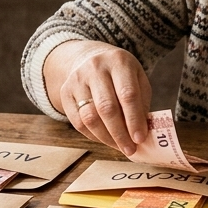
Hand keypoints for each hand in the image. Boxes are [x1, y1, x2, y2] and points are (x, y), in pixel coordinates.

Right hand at [46, 41, 151, 155]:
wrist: (89, 58)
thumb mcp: (137, 79)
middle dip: (120, 133)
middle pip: (106, 108)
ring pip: (89, 117)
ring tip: (119, 146)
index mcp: (119, 62)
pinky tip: (105, 139)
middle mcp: (95, 68)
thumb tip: (142, 133)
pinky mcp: (65, 92)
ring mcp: (77, 79)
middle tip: (130, 149)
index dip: (134, 120)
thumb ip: (141, 103)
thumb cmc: (120, 74)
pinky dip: (93, 135)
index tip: (140, 139)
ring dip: (106, 138)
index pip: (127, 94)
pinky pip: (77, 122)